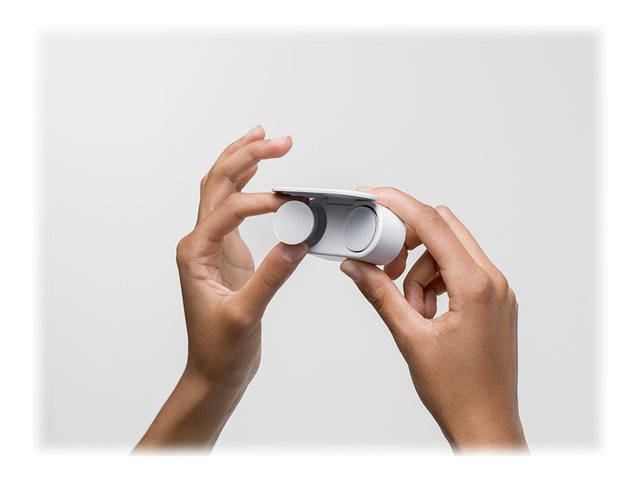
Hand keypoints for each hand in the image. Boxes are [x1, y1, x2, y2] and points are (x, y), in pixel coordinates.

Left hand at [135, 126, 306, 451]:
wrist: (213, 371)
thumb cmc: (219, 350)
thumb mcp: (245, 315)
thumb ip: (270, 278)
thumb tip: (297, 241)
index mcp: (195, 252)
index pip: (229, 209)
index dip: (262, 200)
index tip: (294, 204)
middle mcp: (199, 242)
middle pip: (217, 182)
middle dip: (246, 156)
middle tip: (278, 140)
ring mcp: (212, 244)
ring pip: (220, 188)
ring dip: (243, 161)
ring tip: (265, 139)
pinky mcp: (227, 251)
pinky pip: (233, 207)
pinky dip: (246, 184)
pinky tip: (258, 173)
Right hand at [340, 187, 526, 451]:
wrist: (486, 425)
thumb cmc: (457, 392)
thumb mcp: (409, 338)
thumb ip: (379, 295)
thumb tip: (354, 267)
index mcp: (476, 286)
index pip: (433, 224)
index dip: (399, 204)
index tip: (374, 196)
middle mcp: (493, 281)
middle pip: (444, 229)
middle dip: (409, 241)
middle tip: (385, 263)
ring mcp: (497, 291)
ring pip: (448, 253)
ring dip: (420, 273)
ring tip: (413, 313)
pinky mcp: (493, 302)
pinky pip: (458, 273)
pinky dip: (434, 285)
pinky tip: (425, 316)